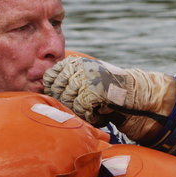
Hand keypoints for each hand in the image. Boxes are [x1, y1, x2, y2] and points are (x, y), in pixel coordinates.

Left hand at [43, 56, 175, 142]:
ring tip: (90, 109)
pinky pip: (79, 108)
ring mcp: (85, 79)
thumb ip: (66, 78)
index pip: (50, 76)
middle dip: (65, 102)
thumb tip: (43, 88)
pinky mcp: (92, 92)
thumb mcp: (85, 75)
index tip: (64, 97)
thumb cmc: (106, 87)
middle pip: (57, 90)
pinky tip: (97, 113)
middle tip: (81, 105)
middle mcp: (78, 68)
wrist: (131, 92)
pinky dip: (87, 114)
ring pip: (67, 100)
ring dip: (77, 109)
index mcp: (74, 62)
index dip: (53, 89)